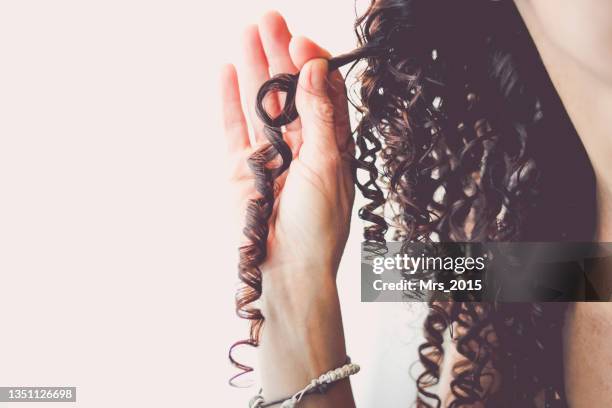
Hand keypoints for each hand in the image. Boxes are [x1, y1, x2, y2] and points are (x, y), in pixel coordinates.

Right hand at [221, 12, 353, 294]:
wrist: (286, 270)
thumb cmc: (317, 226)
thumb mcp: (328, 164)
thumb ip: (320, 115)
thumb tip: (315, 68)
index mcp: (330, 144)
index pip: (322, 93)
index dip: (313, 65)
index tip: (301, 42)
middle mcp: (298, 145)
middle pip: (288, 91)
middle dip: (279, 54)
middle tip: (270, 20)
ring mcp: (266, 153)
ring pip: (258, 102)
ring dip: (253, 67)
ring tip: (247, 32)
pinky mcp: (238, 167)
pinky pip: (231, 126)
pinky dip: (228, 99)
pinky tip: (227, 69)